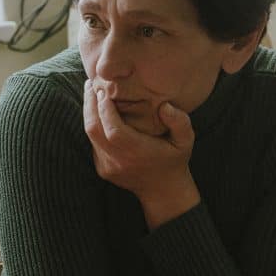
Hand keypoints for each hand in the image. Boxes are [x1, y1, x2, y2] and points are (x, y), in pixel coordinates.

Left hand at [83, 81, 199, 227]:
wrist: (163, 190)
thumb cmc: (175, 160)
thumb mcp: (186, 141)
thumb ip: (179, 122)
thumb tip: (164, 106)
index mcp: (137, 152)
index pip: (112, 129)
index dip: (104, 109)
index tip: (103, 90)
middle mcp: (119, 160)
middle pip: (93, 130)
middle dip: (90, 105)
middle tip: (91, 84)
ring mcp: (108, 166)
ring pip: (90, 136)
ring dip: (88, 113)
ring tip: (91, 93)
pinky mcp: (102, 168)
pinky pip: (93, 143)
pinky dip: (93, 125)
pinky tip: (98, 112)